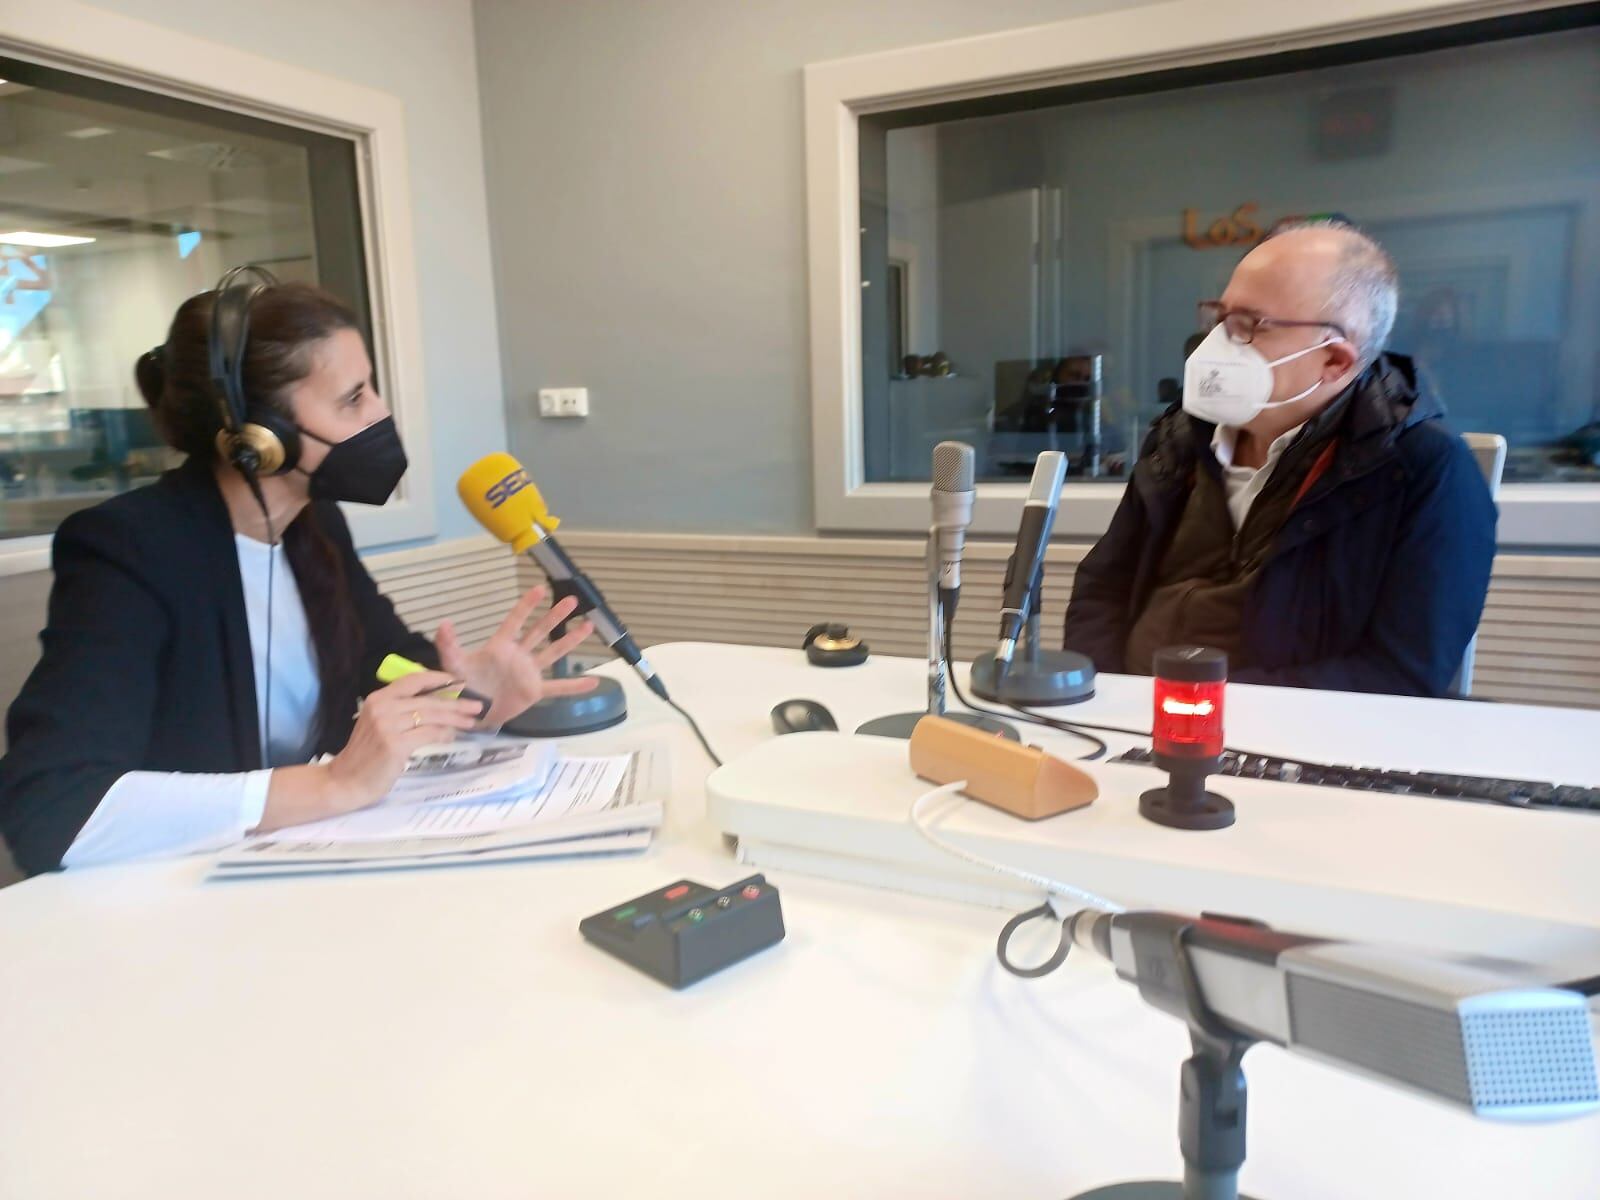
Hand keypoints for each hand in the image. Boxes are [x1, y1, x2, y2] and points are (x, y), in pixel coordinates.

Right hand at [256, 671, 484, 832]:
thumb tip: (437, 708)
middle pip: (427, 700)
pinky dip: (443, 734)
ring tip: (472, 721)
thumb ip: (401, 713)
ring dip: (455, 718)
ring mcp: (387, 725)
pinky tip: (452, 736)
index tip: (458, 682)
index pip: (412, 680)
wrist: (344, 782)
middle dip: (456, 702)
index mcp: (377, 699)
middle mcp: (382, 707)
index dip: (438, 679)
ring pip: (431, 716)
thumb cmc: (365, 757)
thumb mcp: (379, 725)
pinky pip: (428, 734)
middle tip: (477, 705)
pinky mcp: (395, 744)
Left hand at [435, 585, 598, 726]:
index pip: (515, 621)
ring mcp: (529, 672)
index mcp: (501, 646)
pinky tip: (593, 681)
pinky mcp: (534, 691)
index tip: (539, 589)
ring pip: (553, 653)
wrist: (471, 712)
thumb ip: (449, 645)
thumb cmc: (463, 686)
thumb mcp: (453, 665)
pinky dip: (575, 686)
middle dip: (555, 616)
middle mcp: (519, 655)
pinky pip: (558, 687)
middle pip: (540, 631)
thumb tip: (443, 623)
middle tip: (572, 600)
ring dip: (570, 640)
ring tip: (588, 625)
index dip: (526, 606)